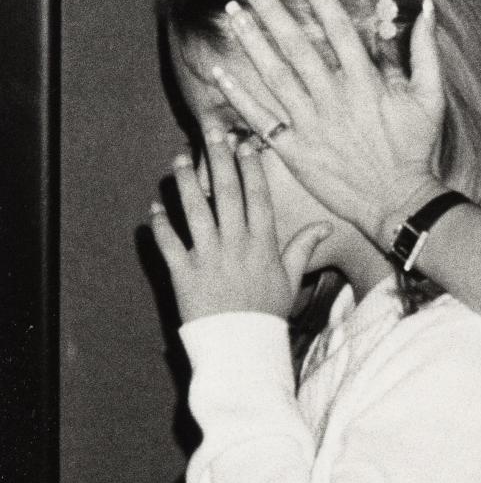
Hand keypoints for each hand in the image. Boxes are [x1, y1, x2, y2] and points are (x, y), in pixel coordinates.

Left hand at [150, 127, 330, 323]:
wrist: (241, 349)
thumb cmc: (267, 313)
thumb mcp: (291, 278)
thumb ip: (303, 247)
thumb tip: (325, 226)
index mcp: (262, 243)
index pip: (256, 195)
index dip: (250, 167)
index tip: (243, 143)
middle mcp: (235, 244)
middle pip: (226, 193)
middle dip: (219, 159)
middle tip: (210, 132)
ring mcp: (208, 257)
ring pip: (195, 211)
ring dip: (187, 182)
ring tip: (179, 159)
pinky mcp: (184, 274)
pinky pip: (169, 244)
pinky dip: (160, 225)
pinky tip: (154, 207)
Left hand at [208, 0, 446, 244]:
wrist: (398, 201)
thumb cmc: (417, 149)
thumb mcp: (431, 97)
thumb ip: (425, 51)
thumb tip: (425, 8)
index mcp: (366, 83)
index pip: (339, 30)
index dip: (320, 0)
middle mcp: (334, 99)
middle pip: (298, 46)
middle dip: (271, 11)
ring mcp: (312, 125)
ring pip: (275, 76)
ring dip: (252, 42)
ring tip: (233, 13)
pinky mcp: (295, 151)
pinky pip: (261, 120)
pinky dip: (238, 96)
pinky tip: (218, 72)